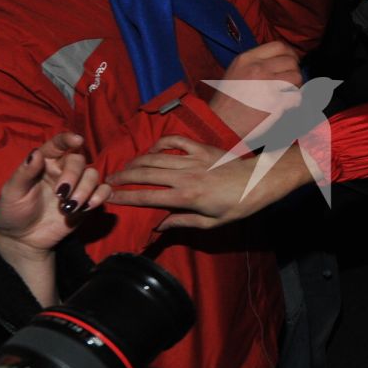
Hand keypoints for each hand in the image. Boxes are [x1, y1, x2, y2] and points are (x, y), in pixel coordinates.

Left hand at [0, 133, 110, 254]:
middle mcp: (62, 171)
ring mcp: (77, 186)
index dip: (67, 139)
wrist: (23, 239)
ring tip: (70, 207)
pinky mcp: (87, 202)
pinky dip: (100, 196)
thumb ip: (24, 173)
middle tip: (61, 194)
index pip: (58, 145)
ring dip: (85, 189)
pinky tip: (88, 206)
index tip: (76, 140)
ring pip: (93, 175)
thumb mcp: (12, 192)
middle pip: (78, 160)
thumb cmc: (13, 212)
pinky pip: (103, 191)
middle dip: (73, 175)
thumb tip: (36, 153)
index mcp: (44, 163)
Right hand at [107, 134, 315, 230]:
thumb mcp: (211, 223)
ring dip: (135, 161)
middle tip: (106, 180)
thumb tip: (159, 226)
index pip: (147, 196)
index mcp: (187, 197)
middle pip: (144, 173)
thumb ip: (182, 222)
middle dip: (122, 176)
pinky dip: (158, 144)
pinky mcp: (201, 147)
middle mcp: (186, 175)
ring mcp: (193, 158)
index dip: (124, 197)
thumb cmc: (238, 206)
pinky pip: (173, 140)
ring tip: (122, 167)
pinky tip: (150, 151)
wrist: (261, 181)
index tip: (108, 196)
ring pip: (154, 157)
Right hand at [207, 40, 303, 139]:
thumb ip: (255, 63)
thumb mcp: (236, 71)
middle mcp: (258, 68)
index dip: (289, 54)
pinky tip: (287, 104)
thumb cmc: (227, 100)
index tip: (290, 61)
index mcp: (247, 59)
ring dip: (295, 85)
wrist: (221, 123)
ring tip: (287, 93)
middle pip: (290, 61)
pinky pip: (296, 96)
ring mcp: (268, 84)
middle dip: (293, 71)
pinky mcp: (275, 102)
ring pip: (296, 76)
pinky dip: (294, 101)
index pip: (278, 46)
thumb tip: (279, 60)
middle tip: (289, 81)